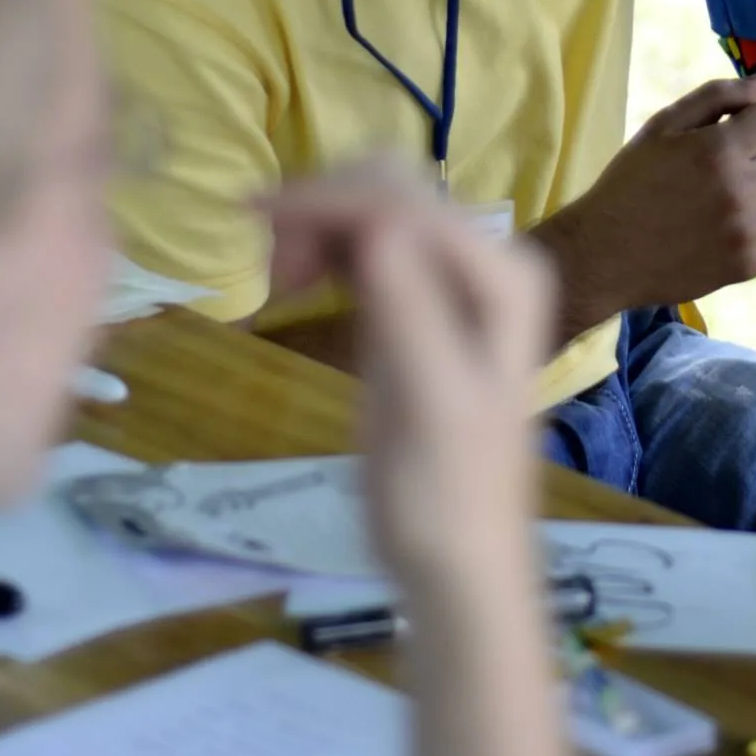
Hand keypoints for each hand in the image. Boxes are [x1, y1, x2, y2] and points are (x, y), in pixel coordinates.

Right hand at [268, 166, 552, 593]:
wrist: (457, 566)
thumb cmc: (444, 498)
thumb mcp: (429, 407)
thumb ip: (409, 311)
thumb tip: (377, 222)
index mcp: (504, 273)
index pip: (404, 199)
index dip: (329, 197)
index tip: (252, 220)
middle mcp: (489, 259)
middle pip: (390, 189)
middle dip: (322, 208)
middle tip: (270, 273)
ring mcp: (455, 279)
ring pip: (373, 208)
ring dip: (318, 225)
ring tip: (279, 285)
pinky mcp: (420, 302)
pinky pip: (368, 242)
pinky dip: (324, 247)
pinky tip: (293, 285)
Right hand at [544, 76, 755, 315]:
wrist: (606, 254)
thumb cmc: (632, 181)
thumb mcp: (664, 125)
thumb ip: (717, 96)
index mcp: (718, 151)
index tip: (743, 124)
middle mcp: (741, 193)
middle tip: (745, 154)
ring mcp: (749, 233)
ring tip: (746, 185)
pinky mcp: (751, 264)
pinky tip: (737, 216)